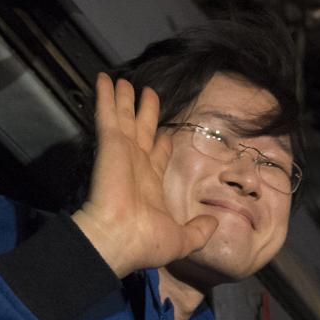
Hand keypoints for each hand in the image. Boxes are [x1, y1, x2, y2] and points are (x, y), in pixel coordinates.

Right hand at [72, 74, 217, 277]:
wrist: (120, 239)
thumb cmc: (147, 241)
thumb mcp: (183, 239)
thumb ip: (199, 229)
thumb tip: (215, 224)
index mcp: (152, 184)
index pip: (158, 155)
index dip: (162, 141)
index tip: (166, 131)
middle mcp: (137, 165)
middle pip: (142, 130)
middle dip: (145, 112)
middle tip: (148, 94)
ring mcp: (122, 151)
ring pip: (124, 117)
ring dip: (123, 99)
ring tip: (123, 80)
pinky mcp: (110, 143)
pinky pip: (108, 113)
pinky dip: (105, 95)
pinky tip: (104, 78)